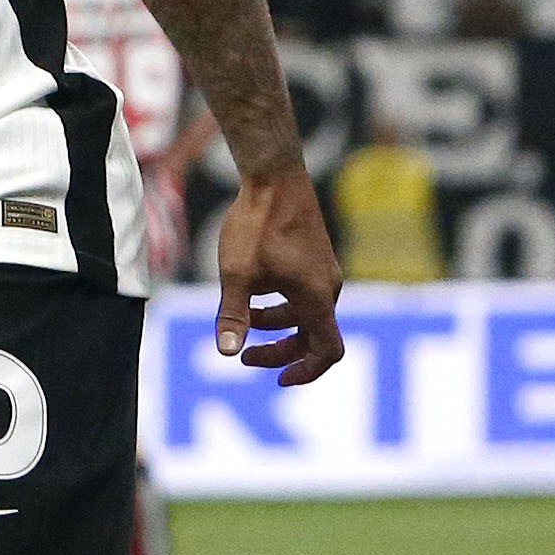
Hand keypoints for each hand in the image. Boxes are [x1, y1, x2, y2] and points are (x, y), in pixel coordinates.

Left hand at [214, 161, 345, 386]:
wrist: (274, 174)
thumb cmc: (256, 224)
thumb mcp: (237, 274)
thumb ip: (233, 316)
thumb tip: (226, 354)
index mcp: (316, 297)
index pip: (327, 351)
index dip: (307, 372)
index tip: (279, 379)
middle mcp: (327, 286)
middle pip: (313, 337)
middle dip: (279, 351)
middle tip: (244, 357)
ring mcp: (323, 270)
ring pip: (304, 313)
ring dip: (275, 324)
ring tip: (239, 314)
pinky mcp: (314, 256)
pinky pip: (302, 293)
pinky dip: (279, 303)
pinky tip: (250, 290)